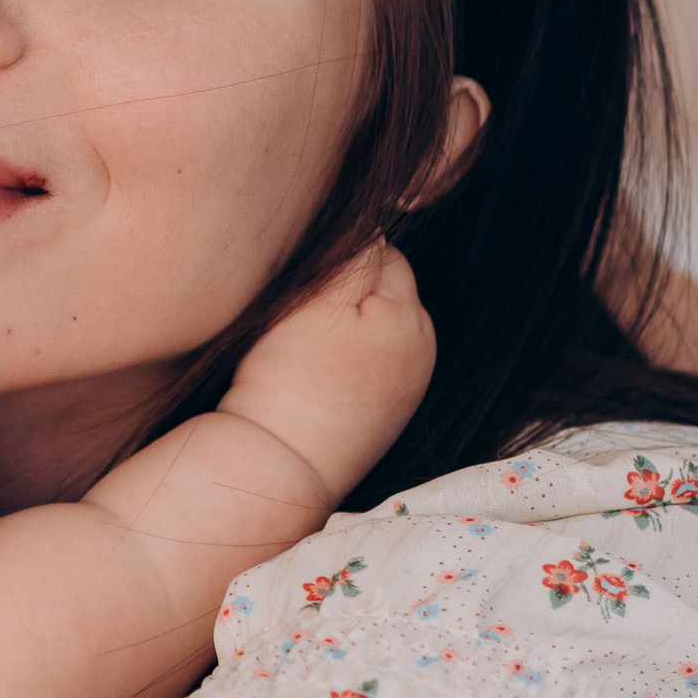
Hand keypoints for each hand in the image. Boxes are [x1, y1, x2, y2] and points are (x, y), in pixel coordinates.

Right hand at [220, 243, 434, 504]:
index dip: (337, 257)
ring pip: (368, 330)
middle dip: (343, 291)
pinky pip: (360, 368)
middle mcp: (421, 357)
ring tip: (296, 347)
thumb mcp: (320, 299)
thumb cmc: (291, 380)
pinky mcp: (377, 422)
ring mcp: (401, 394)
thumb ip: (352, 255)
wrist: (276, 469)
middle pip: (381, 293)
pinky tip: (307, 377)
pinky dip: (336, 363)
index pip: (383, 254)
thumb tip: (372, 228)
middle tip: (294, 313)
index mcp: (414, 320)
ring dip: (337, 327)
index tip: (299, 280)